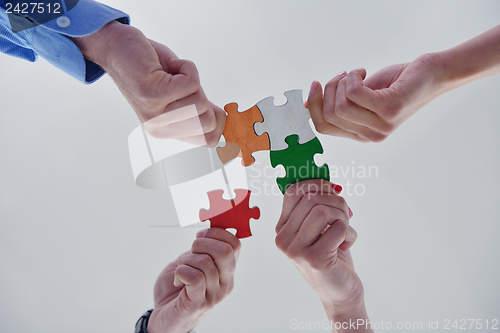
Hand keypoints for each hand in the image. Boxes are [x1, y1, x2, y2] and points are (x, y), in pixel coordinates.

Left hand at [72, 21, 224, 146]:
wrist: (117, 49)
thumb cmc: (149, 68)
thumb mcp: (179, 93)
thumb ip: (197, 108)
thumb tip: (225, 120)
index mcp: (166, 132)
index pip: (208, 140)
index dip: (220, 122)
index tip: (218, 109)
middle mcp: (159, 128)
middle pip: (208, 120)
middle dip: (202, 95)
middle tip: (181, 84)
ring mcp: (155, 114)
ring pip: (200, 101)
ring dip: (192, 80)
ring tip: (172, 74)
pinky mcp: (153, 95)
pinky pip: (191, 82)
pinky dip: (187, 67)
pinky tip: (169, 66)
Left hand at [147, 228, 240, 332]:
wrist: (164, 317)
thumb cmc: (177, 288)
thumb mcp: (193, 262)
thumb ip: (203, 249)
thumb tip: (210, 227)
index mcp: (227, 270)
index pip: (235, 244)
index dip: (217, 233)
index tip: (201, 236)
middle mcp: (225, 283)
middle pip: (225, 251)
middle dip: (201, 243)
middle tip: (190, 251)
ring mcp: (214, 294)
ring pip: (205, 262)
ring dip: (186, 260)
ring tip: (181, 269)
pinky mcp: (198, 303)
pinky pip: (194, 277)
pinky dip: (181, 272)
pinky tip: (178, 279)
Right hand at [275, 180, 370, 331]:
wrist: (340, 291)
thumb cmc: (332, 254)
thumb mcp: (320, 227)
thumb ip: (317, 204)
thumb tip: (324, 178)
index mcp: (282, 227)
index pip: (293, 191)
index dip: (317, 185)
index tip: (332, 193)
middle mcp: (283, 238)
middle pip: (311, 198)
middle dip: (336, 202)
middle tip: (345, 215)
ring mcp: (295, 250)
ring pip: (323, 211)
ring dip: (343, 217)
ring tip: (345, 230)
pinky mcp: (314, 259)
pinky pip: (339, 229)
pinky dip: (350, 234)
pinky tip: (346, 245)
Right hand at [308, 53, 444, 141]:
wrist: (431, 75)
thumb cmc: (396, 84)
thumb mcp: (361, 96)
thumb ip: (338, 102)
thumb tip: (307, 104)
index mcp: (361, 135)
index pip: (323, 128)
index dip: (314, 105)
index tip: (315, 84)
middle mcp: (370, 136)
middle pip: (329, 115)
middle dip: (329, 89)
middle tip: (342, 76)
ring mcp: (381, 125)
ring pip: (340, 105)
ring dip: (342, 82)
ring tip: (356, 74)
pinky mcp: (389, 109)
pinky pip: (355, 92)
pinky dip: (353, 76)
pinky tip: (363, 72)